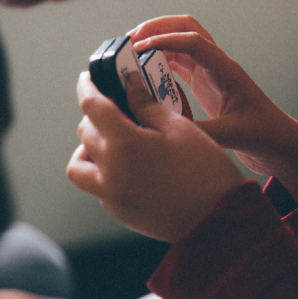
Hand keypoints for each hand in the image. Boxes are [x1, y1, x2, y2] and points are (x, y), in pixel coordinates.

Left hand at [67, 68, 244, 241]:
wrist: (218, 219)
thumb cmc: (204, 170)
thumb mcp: (178, 128)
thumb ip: (147, 104)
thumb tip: (129, 84)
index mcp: (125, 143)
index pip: (91, 106)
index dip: (87, 87)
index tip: (88, 79)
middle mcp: (110, 171)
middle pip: (85, 133)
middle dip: (95, 116)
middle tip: (116, 109)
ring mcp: (111, 195)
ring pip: (79, 166)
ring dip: (88, 149)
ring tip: (113, 143)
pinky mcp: (119, 211)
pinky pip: (98, 187)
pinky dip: (104, 172)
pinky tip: (129, 166)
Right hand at [130, 15, 297, 203]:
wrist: (281, 145)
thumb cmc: (266, 136)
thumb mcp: (234, 136)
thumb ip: (203, 133)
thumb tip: (168, 130)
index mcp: (226, 70)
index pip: (193, 42)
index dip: (165, 40)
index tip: (139, 49)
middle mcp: (217, 66)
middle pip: (185, 28)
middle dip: (156, 28)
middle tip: (128, 41)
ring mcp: (210, 74)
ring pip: (179, 45)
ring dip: (155, 43)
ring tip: (128, 54)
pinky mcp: (205, 86)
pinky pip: (178, 66)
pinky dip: (158, 64)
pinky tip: (142, 76)